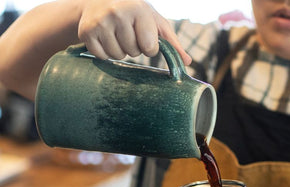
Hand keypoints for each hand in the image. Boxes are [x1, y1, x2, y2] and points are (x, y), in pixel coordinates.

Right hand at [77, 0, 191, 62]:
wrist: (99, 0)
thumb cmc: (135, 13)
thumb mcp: (154, 21)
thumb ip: (172, 42)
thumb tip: (187, 62)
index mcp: (138, 9)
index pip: (150, 48)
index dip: (149, 47)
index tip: (144, 36)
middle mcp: (118, 12)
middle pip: (134, 52)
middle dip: (134, 47)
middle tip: (128, 32)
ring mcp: (100, 22)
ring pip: (118, 56)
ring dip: (120, 50)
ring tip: (117, 34)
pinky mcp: (86, 32)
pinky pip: (103, 56)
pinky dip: (106, 52)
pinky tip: (105, 37)